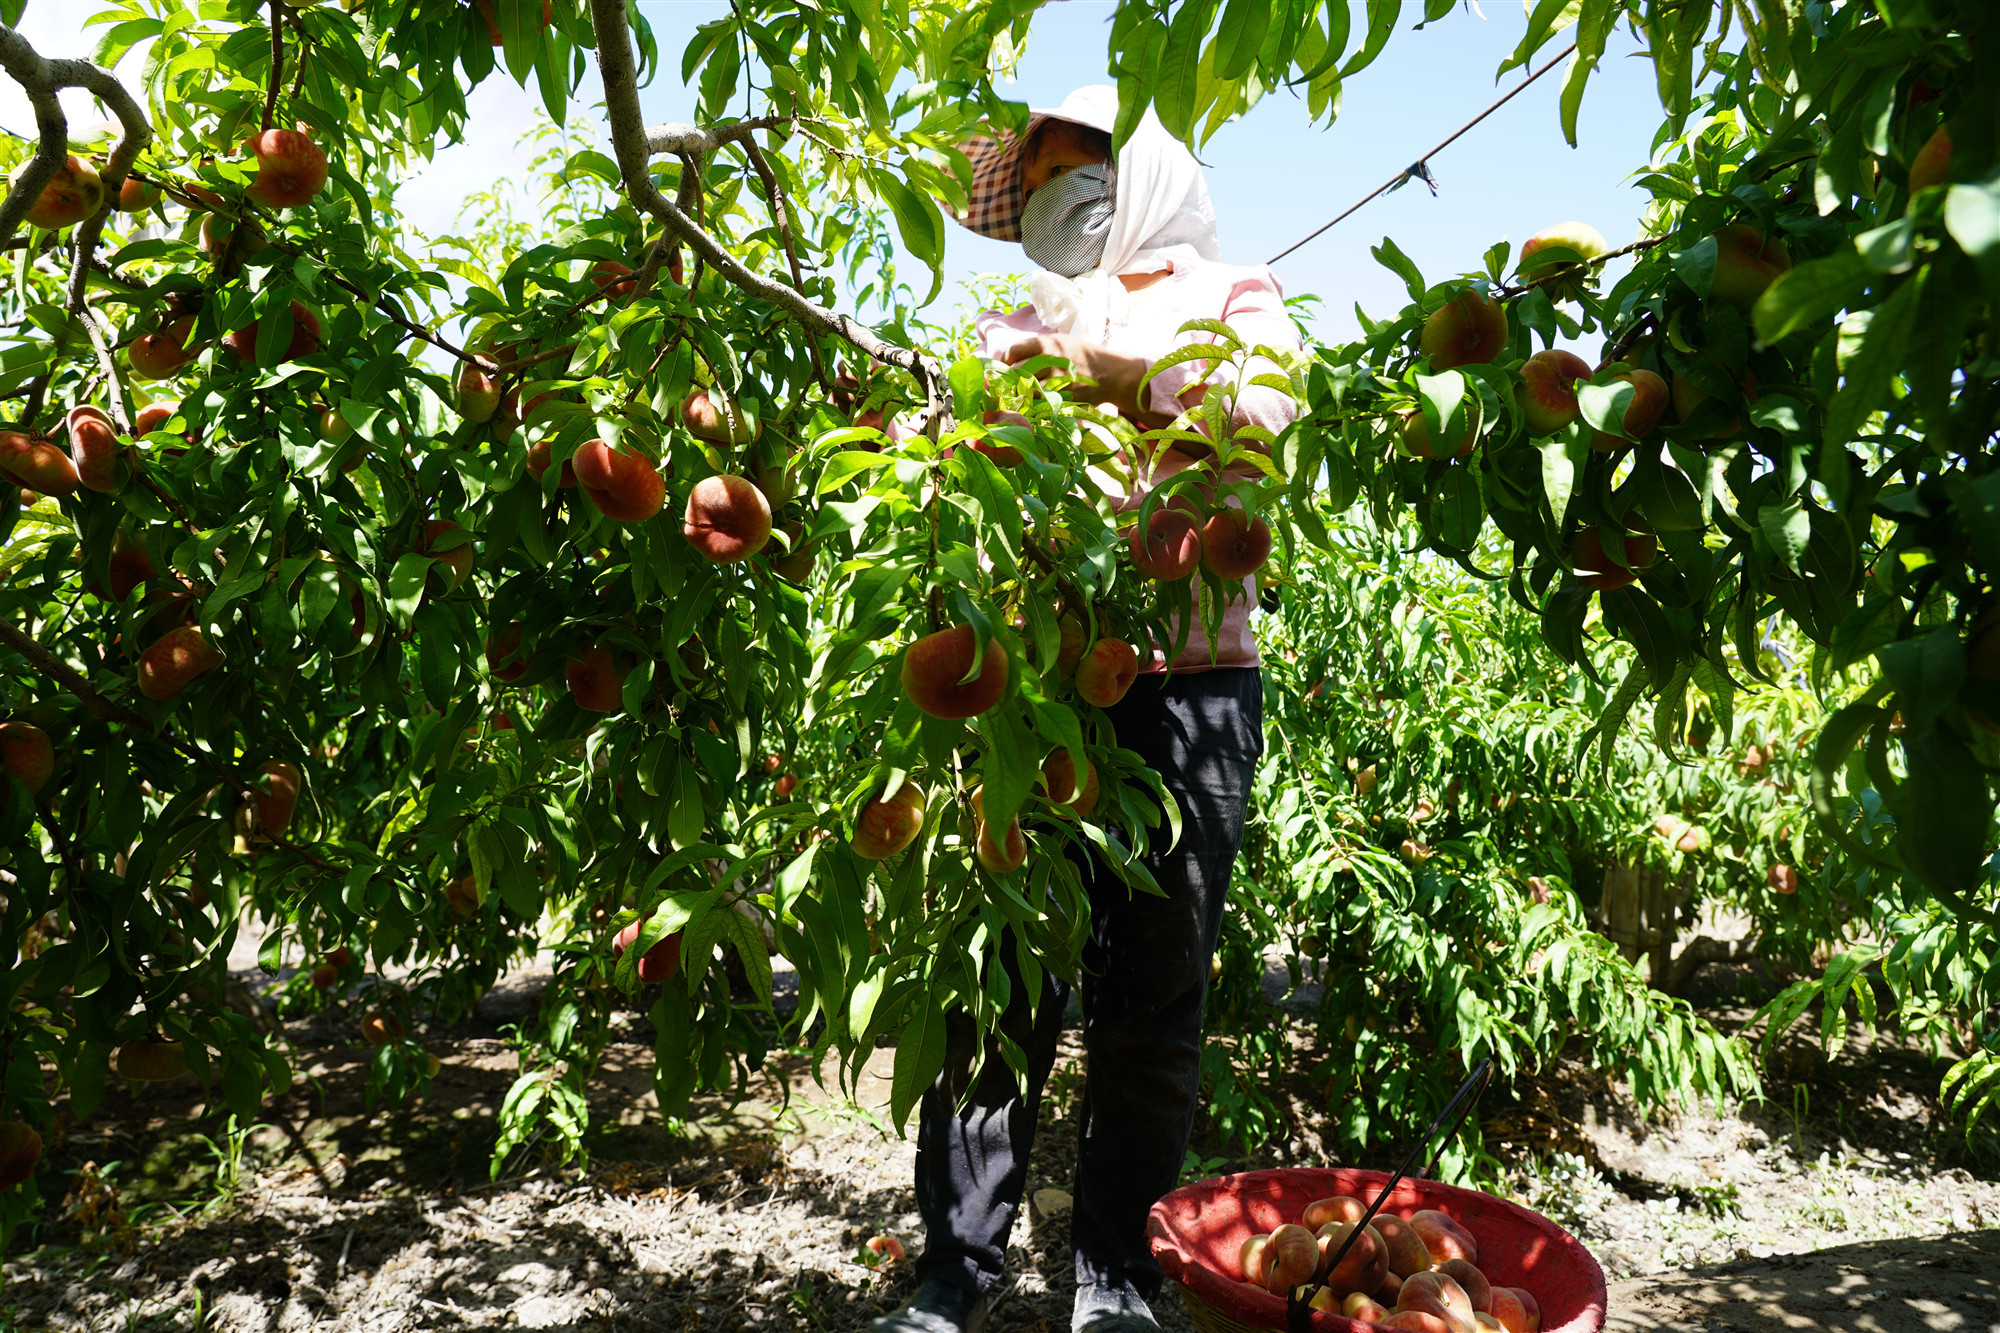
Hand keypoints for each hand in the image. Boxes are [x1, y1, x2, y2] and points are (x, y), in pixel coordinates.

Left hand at [1000, 333, 1156, 422]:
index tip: (1006, 368)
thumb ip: (1040, 349)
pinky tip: (1036, 405)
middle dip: (1010, 381)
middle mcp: (1049, 359)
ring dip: (1021, 396)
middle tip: (1010, 387)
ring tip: (1022, 397)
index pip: (1013, 350)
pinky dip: (1035, 406)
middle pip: (1016, 372)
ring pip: (1026, 390)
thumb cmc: (1084, 357)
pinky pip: (1040, 403)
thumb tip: (1013, 359)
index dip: (1005, 361)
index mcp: (1048, 343)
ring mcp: (1056, 379)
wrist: (1111, 373)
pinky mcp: (1062, 396)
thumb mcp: (1063, 343)